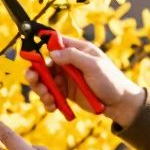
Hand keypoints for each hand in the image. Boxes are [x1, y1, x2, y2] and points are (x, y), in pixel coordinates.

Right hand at [25, 35, 145, 127]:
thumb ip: (73, 57)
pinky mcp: (66, 93)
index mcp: (77, 50)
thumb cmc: (110, 80)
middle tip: (33, 80)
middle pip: (44, 64)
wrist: (119, 103)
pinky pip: (51, 95)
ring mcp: (66, 78)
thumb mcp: (94, 65)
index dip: (40, 47)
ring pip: (44, 81)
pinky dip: (49, 101)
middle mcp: (68, 63)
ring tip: (47, 98)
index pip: (55, 43)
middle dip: (36, 73)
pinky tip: (52, 106)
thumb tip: (53, 53)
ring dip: (41, 89)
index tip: (30, 56)